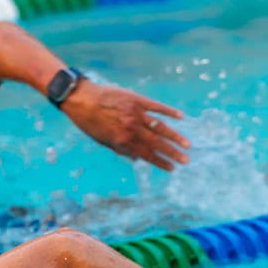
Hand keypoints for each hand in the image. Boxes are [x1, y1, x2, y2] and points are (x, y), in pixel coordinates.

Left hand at [60, 80, 191, 170]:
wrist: (81, 98)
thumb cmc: (89, 122)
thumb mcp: (102, 140)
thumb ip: (121, 149)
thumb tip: (137, 158)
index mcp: (123, 141)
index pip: (147, 154)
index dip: (160, 162)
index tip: (172, 168)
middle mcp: (131, 128)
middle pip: (157, 143)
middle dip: (172, 153)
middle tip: (186, 160)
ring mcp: (136, 113)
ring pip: (160, 127)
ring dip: (175, 136)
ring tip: (187, 145)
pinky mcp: (136, 99)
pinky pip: (156, 106)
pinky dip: (169, 111)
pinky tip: (180, 117)